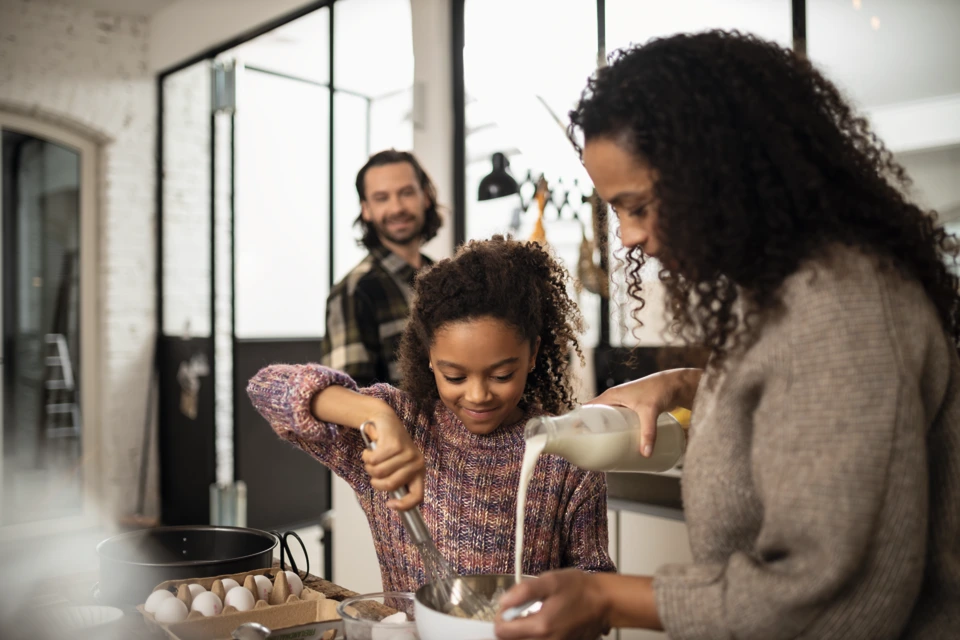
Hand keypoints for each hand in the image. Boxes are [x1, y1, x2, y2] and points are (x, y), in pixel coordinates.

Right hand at [360, 411, 424, 510]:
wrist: (385, 421)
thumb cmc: (390, 446)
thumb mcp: (397, 465)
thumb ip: (397, 480)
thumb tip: (393, 504)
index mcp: (419, 471)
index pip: (417, 496)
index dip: (404, 505)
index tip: (390, 504)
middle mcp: (417, 463)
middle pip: (390, 485)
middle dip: (376, 481)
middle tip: (373, 471)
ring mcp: (406, 453)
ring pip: (379, 472)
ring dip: (370, 467)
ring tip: (372, 457)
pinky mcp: (394, 445)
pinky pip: (373, 460)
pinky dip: (367, 456)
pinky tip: (370, 450)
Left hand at [494, 569, 608, 639]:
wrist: (604, 602)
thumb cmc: (579, 589)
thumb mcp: (550, 581)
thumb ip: (524, 591)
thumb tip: (503, 602)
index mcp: (540, 627)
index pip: (502, 632)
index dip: (501, 617)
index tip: (509, 606)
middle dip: (510, 626)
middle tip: (520, 610)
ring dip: (522, 632)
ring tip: (531, 616)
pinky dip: (535, 636)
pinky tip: (543, 623)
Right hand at [589, 368, 700, 458]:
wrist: (676, 384)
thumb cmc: (659, 390)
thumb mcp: (650, 412)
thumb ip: (648, 432)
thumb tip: (646, 454)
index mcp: (611, 396)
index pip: (588, 409)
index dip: (579, 422)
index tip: (574, 437)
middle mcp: (615, 400)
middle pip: (596, 418)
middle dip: (592, 432)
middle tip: (590, 449)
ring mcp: (624, 405)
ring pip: (608, 421)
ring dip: (604, 433)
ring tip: (602, 450)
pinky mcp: (633, 410)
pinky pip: (619, 423)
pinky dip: (616, 432)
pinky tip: (618, 443)